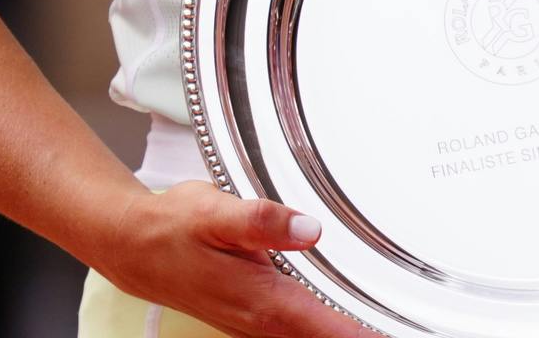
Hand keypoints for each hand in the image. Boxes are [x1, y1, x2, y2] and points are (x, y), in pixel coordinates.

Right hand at [85, 182, 364, 337]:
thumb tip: (308, 229)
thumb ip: (261, 221)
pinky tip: (339, 321)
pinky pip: (292, 331)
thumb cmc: (173, 228)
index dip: (355, 333)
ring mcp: (253, 322)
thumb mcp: (214, 212)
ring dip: (338, 331)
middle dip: (356, 334)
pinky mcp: (250, 316)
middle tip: (404, 326)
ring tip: (378, 327)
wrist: (134, 247)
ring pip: (305, 336)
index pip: (321, 325)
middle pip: (319, 337)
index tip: (388, 334)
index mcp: (259, 297)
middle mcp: (258, 318)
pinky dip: (319, 328)